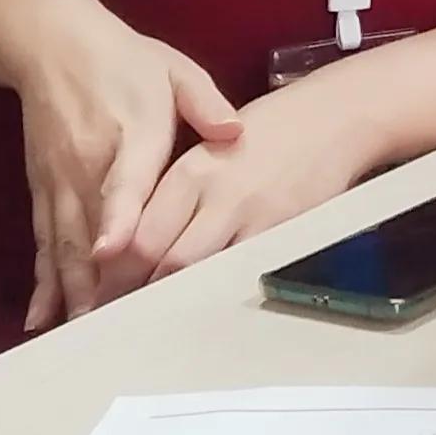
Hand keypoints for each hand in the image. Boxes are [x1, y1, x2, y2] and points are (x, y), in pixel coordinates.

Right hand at [0, 0, 239, 330]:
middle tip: (107, 321)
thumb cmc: (124, 60)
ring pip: (64, 241)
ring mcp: (63, 178)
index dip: (119, 216)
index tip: (115, 249)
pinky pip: (44, 239)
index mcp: (131, 132)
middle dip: (97, 276)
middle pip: (91, 225)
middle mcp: (90, 162)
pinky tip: (42, 313)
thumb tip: (236, 131)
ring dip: (71, 287)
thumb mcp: (173, 69)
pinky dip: (44, 277)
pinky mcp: (45, 187)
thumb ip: (205, 103)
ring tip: (81, 328)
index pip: (125, 180)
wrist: (54, 44)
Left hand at [113, 75, 381, 291]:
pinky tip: (208, 299)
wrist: (334, 119)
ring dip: (173, 296)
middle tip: (118, 313)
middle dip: (136, 293)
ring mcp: (254, 214)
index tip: (101, 291)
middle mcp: (216, 193)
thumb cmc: (268, 132)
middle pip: (161, 260)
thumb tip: (130, 246)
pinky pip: (242, 270)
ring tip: (155, 315)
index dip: (114, 272)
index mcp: (189, 170)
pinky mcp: (285, 229)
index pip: (136, 235)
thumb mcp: (206, 148)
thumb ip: (170, 195)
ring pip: (199, 271)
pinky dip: (219, 288)